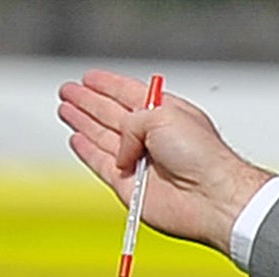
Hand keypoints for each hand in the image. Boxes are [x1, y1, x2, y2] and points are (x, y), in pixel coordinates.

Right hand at [56, 70, 274, 253]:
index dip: (108, 85)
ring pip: (103, 137)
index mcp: (167, 115)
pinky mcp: (130, 186)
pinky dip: (87, 150)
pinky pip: (101, 164)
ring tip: (66, 110)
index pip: (130, 94)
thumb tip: (119, 150)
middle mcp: (153, 138)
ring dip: (84, 123)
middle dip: (89, 101)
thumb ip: (130, 121)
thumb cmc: (202, 156)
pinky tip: (77, 139)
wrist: (212, 197)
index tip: (90, 77)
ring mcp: (141, 162)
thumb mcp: (162, 115)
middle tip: (69, 91)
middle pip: (112, 114)